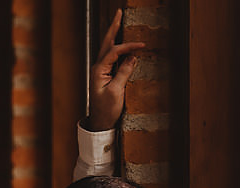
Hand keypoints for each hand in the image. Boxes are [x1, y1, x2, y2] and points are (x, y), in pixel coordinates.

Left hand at [86, 9, 145, 131]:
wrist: (100, 123)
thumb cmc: (106, 110)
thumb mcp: (116, 92)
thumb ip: (123, 73)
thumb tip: (132, 58)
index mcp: (98, 70)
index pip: (114, 51)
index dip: (128, 46)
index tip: (142, 45)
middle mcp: (98, 67)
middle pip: (106, 43)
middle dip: (113, 27)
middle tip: (119, 13)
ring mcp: (101, 71)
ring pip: (108, 48)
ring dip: (114, 35)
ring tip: (119, 22)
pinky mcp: (105, 76)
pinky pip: (112, 58)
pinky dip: (118, 49)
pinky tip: (123, 46)